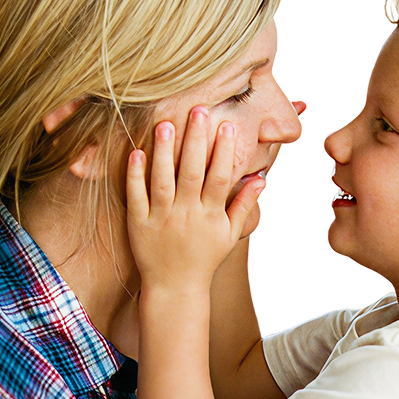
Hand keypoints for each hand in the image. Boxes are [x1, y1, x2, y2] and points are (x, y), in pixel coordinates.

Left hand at [127, 107, 264, 290]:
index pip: (219, 178)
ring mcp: (161, 219)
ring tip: (166, 124)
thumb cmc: (204, 259)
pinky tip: (137, 152)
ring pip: (163, 181)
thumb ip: (244, 205)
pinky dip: (136, 175)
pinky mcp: (138, 224)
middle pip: (192, 173)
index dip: (224, 152)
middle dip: (196, 141)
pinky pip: (136, 196)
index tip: (226, 126)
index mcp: (210, 216)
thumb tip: (262, 178)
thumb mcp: (229, 235)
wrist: (174, 288)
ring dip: (165, 152)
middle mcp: (187, 215)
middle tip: (198, 110)